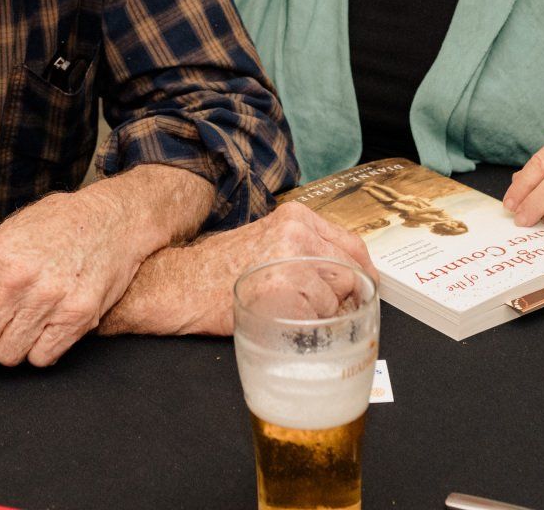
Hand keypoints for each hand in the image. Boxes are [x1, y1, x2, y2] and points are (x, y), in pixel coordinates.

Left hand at [0, 189, 149, 367]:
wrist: (115, 219)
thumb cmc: (58, 224)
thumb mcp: (8, 232)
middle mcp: (17, 277)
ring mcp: (49, 297)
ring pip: (8, 356)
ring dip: (12, 350)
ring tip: (24, 329)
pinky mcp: (78, 315)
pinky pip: (42, 358)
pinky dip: (40, 352)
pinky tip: (46, 332)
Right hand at [142, 203, 375, 337]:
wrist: (181, 286)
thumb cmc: (220, 271)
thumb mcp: (268, 245)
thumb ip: (304, 251)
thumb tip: (346, 275)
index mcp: (297, 217)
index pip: (352, 245)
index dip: (362, 274)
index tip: (363, 291)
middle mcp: (298, 232)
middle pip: (350, 272)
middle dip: (346, 299)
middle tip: (331, 316)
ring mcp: (291, 258)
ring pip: (337, 296)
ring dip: (324, 315)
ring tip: (293, 316)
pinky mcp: (284, 287)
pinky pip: (319, 315)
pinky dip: (308, 327)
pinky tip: (284, 322)